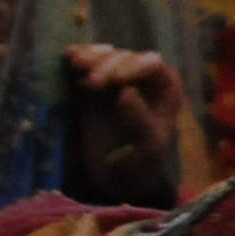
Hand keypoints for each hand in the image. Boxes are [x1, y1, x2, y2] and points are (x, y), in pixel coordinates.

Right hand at [66, 44, 182, 203]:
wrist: (119, 180)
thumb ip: (140, 120)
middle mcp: (143, 78)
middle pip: (125, 59)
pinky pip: (87, 66)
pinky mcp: (94, 86)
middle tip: (92, 82)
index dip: (134, 68)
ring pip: (105, 58)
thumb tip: (126, 91)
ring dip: (91, 57)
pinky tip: (68, 55)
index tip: (116, 80)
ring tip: (76, 62)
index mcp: (165, 88)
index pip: (153, 66)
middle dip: (108, 65)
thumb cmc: (142, 164)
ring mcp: (117, 79)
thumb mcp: (148, 148)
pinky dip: (78, 59)